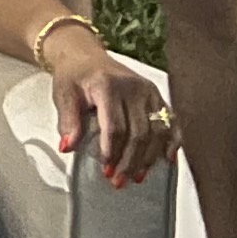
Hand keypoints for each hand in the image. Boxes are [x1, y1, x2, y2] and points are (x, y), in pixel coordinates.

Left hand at [53, 44, 179, 187]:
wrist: (85, 55)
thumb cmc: (74, 77)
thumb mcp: (63, 95)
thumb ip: (67, 121)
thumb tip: (68, 147)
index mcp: (108, 86)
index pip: (115, 126)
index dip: (111, 151)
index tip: (106, 170)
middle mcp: (133, 87)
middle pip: (138, 132)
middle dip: (130, 161)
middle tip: (119, 182)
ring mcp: (148, 90)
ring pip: (157, 130)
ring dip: (149, 157)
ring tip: (137, 177)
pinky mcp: (157, 94)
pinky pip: (170, 120)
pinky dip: (172, 141)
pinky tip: (167, 159)